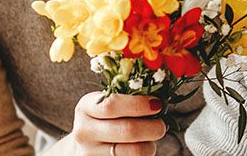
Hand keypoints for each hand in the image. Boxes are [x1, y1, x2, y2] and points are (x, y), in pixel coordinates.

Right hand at [52, 93, 166, 155]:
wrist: (87, 143)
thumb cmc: (105, 118)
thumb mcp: (108, 103)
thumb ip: (129, 98)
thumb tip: (158, 100)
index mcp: (86, 107)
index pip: (112, 105)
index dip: (139, 104)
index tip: (156, 103)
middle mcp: (84, 131)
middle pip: (127, 130)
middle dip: (153, 127)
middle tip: (162, 124)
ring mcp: (90, 152)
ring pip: (134, 151)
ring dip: (151, 144)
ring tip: (152, 137)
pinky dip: (144, 153)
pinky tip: (141, 146)